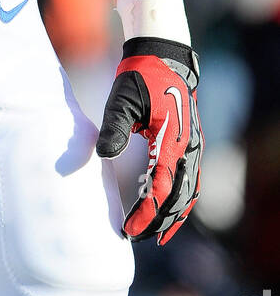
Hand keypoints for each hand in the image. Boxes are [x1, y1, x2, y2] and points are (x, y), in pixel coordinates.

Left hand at [96, 38, 202, 245]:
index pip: (161, 188)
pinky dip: (181, 199)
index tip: (130, 229)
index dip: (146, 213)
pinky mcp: (189, 142)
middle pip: (178, 197)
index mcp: (172, 140)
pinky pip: (190, 179)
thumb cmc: (140, 76)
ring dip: (174, 215)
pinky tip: (167, 208)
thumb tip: (103, 155)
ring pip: (189, 191)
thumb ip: (114, 128)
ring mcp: (192, 146)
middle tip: (137, 239)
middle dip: (160, 221)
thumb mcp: (122, 99)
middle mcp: (187, 147)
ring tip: (156, 235)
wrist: (162, 56)